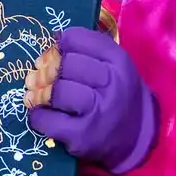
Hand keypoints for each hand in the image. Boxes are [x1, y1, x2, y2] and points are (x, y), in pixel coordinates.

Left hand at [26, 27, 156, 174]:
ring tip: (38, 97)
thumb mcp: (113, 65)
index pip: (77, 39)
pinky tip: (41, 115)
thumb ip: (85, 50)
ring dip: (41, 93)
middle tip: (41, 78)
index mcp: (118, 61)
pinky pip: (49, 120)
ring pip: (58, 91)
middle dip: (49, 70)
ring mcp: (99, 111)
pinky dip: (38, 117)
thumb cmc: (118, 93)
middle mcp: (112, 84)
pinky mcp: (84, 136)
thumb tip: (47, 50)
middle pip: (67, 65)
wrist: (137, 135)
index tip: (57, 54)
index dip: (60, 45)